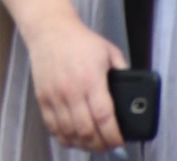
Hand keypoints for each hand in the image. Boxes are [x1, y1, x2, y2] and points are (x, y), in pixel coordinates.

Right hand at [24, 16, 126, 152]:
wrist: (49, 30)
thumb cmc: (80, 40)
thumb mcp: (109, 51)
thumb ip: (123, 71)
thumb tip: (133, 92)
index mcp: (91, 79)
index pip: (103, 117)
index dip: (113, 135)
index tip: (120, 141)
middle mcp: (71, 90)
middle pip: (86, 130)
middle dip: (100, 144)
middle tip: (109, 146)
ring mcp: (55, 95)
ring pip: (69, 132)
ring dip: (82, 144)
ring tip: (93, 145)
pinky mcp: (43, 97)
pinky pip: (51, 126)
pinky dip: (63, 137)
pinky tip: (73, 138)